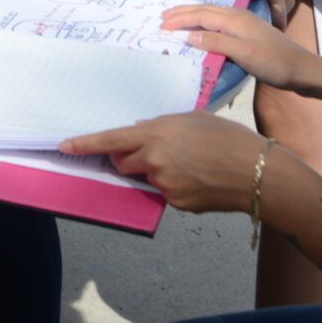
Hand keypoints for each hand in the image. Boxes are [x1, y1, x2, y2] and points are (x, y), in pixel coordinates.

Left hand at [61, 114, 267, 214]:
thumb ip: (160, 125)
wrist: (257, 172)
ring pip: (148, 177)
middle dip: (129, 157)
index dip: (85, 144)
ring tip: (191, 162)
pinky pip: (166, 192)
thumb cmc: (227, 137)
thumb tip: (140, 132)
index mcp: (155, 134)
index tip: (64, 146)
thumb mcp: (191, 119)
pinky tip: (199, 177)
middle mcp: (154, 161)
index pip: (110, 140)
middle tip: (153, 149)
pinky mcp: (177, 203)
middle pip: (123, 162)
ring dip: (157, 170)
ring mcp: (164, 185)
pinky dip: (175, 185)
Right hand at [157, 4, 320, 92]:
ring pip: (212, 13)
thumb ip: (217, 43)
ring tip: (177, 19)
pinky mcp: (249, 32)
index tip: (161, 26)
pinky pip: (219, 21)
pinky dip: (205, 21)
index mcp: (235, 20)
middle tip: (162, 18)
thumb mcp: (245, 54)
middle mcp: (238, 17)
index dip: (180, 19)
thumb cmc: (275, 64)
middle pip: (205, 9)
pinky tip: (203, 28)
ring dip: (193, 15)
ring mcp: (245, 24)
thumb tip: (190, 36)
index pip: (201, 15)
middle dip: (183, 13)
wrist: (304, 70)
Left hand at [224, 0, 299, 28]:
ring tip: (246, 23)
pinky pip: (279, 8)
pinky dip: (268, 12)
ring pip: (279, 15)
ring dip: (266, 19)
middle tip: (242, 32)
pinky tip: (254, 12)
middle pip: (278, 20)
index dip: (265, 31)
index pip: (278, 20)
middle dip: (263, 27)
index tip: (248, 37)